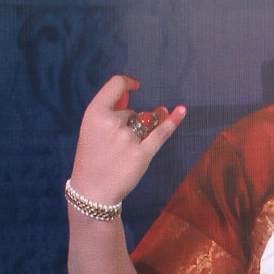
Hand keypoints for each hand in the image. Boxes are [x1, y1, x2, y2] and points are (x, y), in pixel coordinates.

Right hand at [69, 74, 184, 206]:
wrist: (92, 190)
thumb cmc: (92, 157)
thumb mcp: (91, 128)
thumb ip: (110, 109)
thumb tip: (130, 92)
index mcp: (95, 112)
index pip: (116, 85)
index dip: (127, 83)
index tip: (136, 86)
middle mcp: (112, 122)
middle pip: (133, 111)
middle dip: (130, 124)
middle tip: (115, 147)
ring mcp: (128, 138)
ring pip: (145, 123)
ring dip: (142, 131)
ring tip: (126, 149)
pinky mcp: (142, 154)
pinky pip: (161, 133)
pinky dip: (172, 122)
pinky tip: (181, 111)